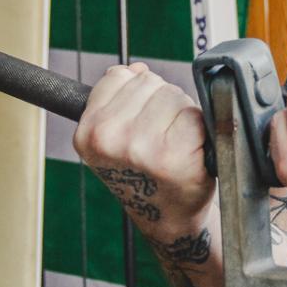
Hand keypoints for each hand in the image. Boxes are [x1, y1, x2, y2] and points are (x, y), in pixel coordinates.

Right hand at [72, 62, 212, 234]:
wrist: (168, 217)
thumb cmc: (145, 173)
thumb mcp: (114, 135)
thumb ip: (119, 96)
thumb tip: (137, 69)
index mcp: (88, 133)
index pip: (120, 76)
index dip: (137, 96)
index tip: (139, 124)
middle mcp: (110, 139)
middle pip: (150, 82)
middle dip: (160, 104)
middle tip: (159, 139)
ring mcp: (141, 147)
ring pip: (173, 94)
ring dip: (180, 115)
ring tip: (173, 145)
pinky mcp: (174, 154)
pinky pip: (193, 113)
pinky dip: (198, 128)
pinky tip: (189, 151)